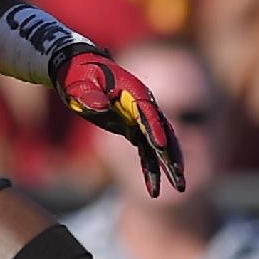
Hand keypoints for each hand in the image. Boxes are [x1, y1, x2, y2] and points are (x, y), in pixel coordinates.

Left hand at [52, 44, 185, 196]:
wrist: (76, 71)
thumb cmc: (78, 75)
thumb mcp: (80, 85)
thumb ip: (90, 96)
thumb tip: (100, 107)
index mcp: (133, 93)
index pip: (147, 114)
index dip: (154, 130)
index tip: (160, 148)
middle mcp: (143, 107)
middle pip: (163, 133)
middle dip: (172, 156)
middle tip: (181, 178)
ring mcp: (139, 119)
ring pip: (158, 146)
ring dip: (167, 167)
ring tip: (180, 188)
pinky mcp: (132, 128)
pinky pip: (145, 151)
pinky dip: (150, 168)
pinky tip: (154, 188)